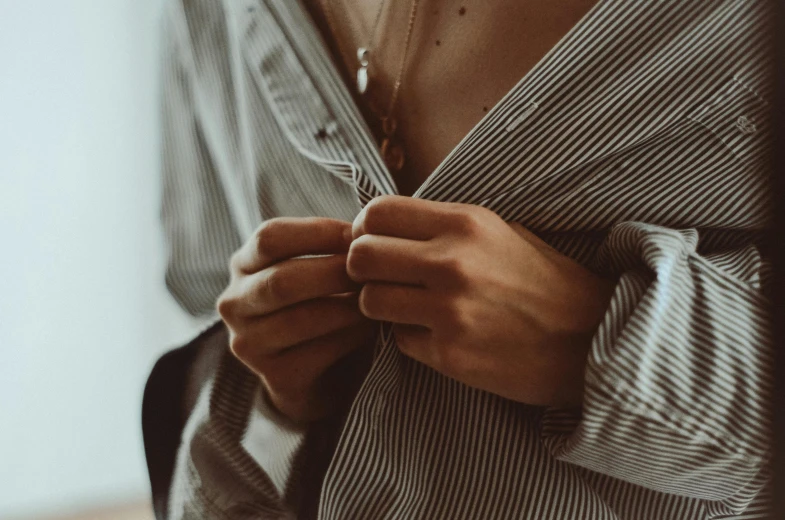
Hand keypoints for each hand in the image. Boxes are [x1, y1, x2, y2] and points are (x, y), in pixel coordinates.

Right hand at [217, 217, 375, 422]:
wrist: (312, 374)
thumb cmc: (319, 303)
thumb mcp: (312, 268)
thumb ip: (328, 248)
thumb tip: (368, 229)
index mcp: (243, 265)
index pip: (269, 238)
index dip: (317, 232)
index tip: (358, 234)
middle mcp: (235, 303)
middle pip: (282, 280)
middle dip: (333, 272)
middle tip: (373, 270)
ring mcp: (249, 343)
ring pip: (300, 320)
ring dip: (347, 307)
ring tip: (377, 298)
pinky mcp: (275, 376)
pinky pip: (318, 352)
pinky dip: (351, 336)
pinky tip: (372, 328)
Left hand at [346, 196, 614, 407]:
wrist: (591, 338)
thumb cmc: (544, 281)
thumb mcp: (500, 231)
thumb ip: (442, 225)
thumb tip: (383, 225)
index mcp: (466, 223)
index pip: (378, 213)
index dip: (364, 227)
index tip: (371, 239)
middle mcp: (453, 263)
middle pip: (360, 256)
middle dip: (360, 267)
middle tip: (375, 276)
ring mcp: (449, 312)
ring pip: (369, 301)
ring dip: (379, 305)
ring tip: (405, 306)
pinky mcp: (450, 355)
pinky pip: (399, 340)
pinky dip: (409, 337)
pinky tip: (437, 334)